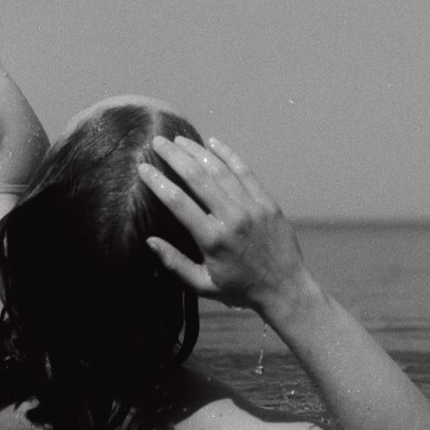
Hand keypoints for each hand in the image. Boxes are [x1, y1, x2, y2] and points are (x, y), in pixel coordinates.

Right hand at [138, 135, 315, 319]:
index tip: (143, 168)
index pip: (178, 202)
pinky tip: (213, 142)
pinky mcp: (267, 203)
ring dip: (197, 151)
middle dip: (174, 156)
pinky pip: (245, 172)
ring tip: (179, 140)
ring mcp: (252, 207)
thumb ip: (175, 263)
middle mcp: (232, 218)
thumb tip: (150, 241)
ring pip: (220, 170)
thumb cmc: (240, 289)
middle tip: (158, 142)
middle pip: (197, 177)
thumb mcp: (203, 285)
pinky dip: (228, 155)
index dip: (157, 182)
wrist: (286, 288)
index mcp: (213, 239)